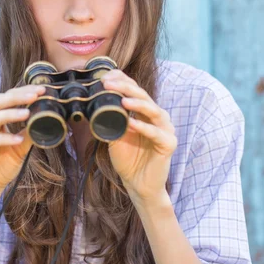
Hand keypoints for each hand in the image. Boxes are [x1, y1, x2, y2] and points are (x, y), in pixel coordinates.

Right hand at [0, 84, 45, 210]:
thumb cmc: (1, 167)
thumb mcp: (20, 148)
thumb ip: (29, 132)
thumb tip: (47, 118)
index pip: (5, 98)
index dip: (22, 92)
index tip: (41, 90)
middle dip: (17, 97)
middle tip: (35, 95)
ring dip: (10, 114)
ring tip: (27, 114)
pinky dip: (3, 138)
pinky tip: (17, 140)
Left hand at [100, 69, 176, 205]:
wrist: (138, 185)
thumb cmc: (128, 160)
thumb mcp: (115, 136)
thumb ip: (110, 120)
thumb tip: (94, 103)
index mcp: (145, 113)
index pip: (135, 90)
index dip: (122, 81)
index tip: (103, 78)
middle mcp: (157, 118)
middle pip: (143, 96)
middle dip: (125, 88)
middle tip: (108, 84)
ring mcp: (165, 130)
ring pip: (153, 111)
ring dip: (137, 104)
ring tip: (122, 101)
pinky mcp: (168, 144)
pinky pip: (156, 133)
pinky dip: (143, 127)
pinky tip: (131, 124)